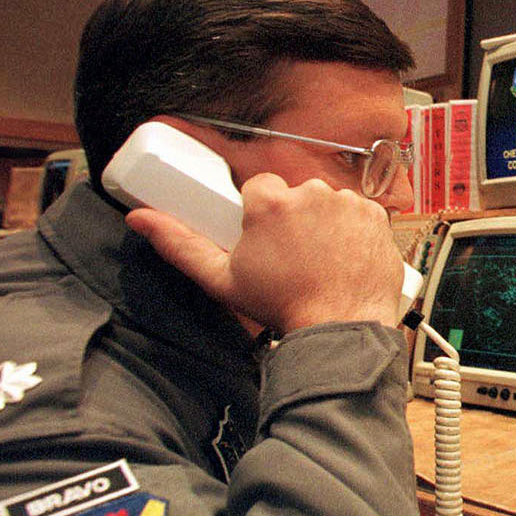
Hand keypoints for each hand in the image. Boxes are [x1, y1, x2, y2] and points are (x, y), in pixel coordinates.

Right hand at [126, 173, 402, 330]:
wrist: (341, 327)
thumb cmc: (282, 306)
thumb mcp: (221, 279)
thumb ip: (180, 244)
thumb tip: (139, 219)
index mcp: (270, 202)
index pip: (260, 189)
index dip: (261, 216)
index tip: (267, 241)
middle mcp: (311, 192)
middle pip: (295, 195)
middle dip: (293, 219)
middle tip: (293, 257)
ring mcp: (347, 202)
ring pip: (327, 202)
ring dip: (323, 223)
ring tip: (320, 261)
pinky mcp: (376, 214)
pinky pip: (358, 213)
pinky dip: (352, 230)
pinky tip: (344, 257)